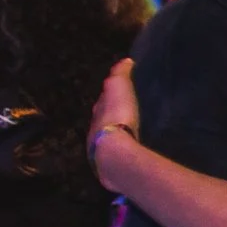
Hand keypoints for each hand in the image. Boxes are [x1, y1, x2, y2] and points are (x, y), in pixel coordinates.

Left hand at [88, 58, 140, 188]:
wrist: (114, 150)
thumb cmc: (116, 116)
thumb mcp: (118, 87)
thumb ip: (120, 74)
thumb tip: (126, 61)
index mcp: (98, 111)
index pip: (102, 102)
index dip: (110, 98)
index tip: (119, 96)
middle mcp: (95, 130)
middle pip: (103, 122)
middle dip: (111, 119)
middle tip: (125, 117)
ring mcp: (101, 149)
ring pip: (109, 140)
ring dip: (116, 137)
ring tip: (130, 136)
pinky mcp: (111, 166)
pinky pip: (118, 155)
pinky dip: (123, 151)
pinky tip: (131, 153)